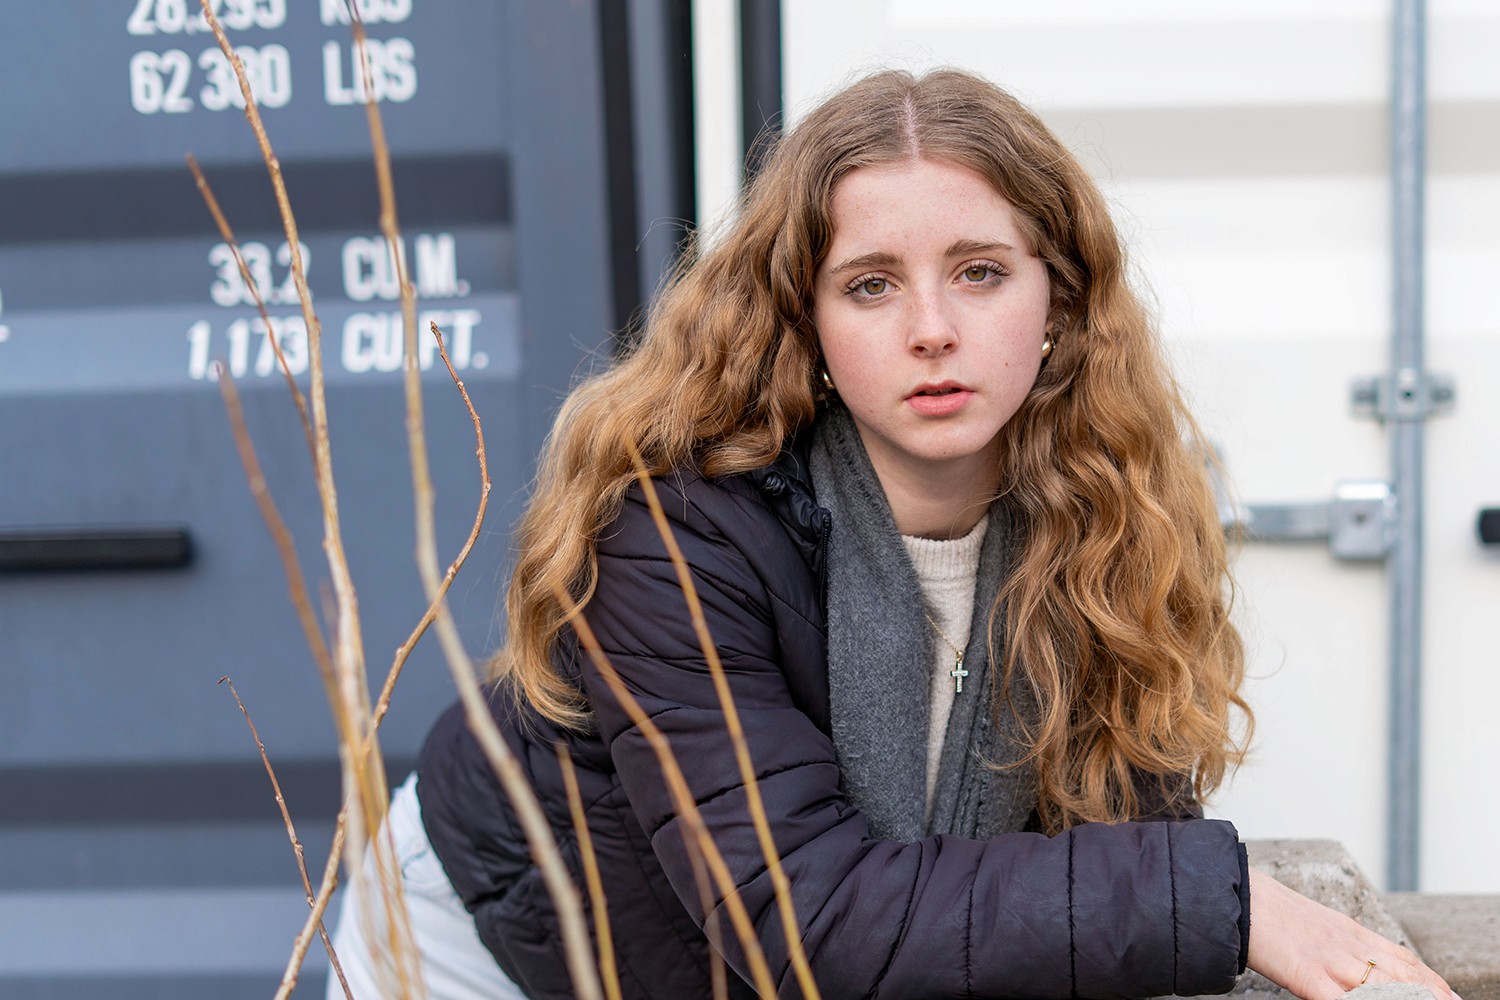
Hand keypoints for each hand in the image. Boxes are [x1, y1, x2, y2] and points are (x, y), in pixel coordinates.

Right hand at [1246, 867, 1459, 999]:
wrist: (1233, 896)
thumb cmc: (1262, 909)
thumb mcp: (1307, 920)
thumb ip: (1331, 939)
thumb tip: (1345, 958)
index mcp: (1346, 930)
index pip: (1399, 955)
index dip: (1429, 977)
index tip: (1448, 992)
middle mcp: (1346, 944)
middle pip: (1402, 973)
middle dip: (1432, 993)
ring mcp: (1330, 960)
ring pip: (1385, 987)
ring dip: (1411, 999)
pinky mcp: (1308, 974)